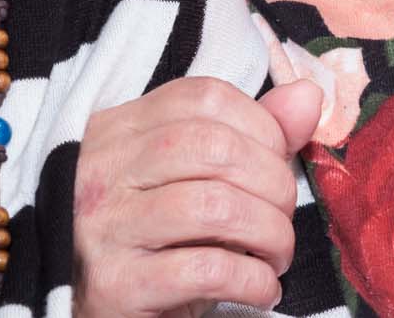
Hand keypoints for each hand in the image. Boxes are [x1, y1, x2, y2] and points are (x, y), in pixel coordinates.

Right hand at [73, 76, 323, 316]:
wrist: (86, 306)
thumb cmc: (152, 239)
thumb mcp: (188, 180)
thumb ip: (248, 135)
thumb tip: (308, 97)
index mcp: (119, 129)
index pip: (203, 98)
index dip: (260, 126)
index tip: (277, 162)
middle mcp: (105, 169)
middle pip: (214, 148)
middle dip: (273, 182)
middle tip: (283, 216)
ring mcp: (105, 227)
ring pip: (215, 207)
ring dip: (270, 233)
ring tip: (276, 255)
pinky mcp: (115, 285)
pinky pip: (207, 269)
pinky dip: (253, 280)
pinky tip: (261, 288)